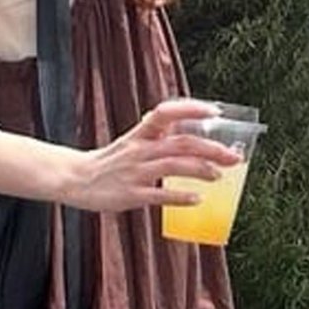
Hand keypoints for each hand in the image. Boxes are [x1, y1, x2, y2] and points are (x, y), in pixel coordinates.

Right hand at [64, 99, 245, 214]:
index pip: (167, 112)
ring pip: (173, 165)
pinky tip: (197, 199)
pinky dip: (180, 196)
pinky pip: (159, 194)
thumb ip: (159, 139)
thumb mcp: (133, 142)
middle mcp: (139, 149)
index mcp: (140, 134)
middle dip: (211, 149)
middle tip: (233, 157)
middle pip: (181, 143)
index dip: (192, 110)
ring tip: (219, 176)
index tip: (215, 112)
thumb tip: (193, 142)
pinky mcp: (130, 194)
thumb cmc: (109, 162)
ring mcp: (135, 172)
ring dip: (200, 170)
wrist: (75, 178)